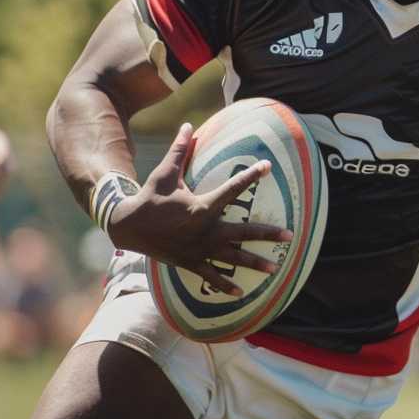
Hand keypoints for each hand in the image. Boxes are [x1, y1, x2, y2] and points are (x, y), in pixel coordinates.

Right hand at [107, 123, 292, 295]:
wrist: (128, 226)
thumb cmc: (150, 197)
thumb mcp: (165, 173)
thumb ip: (179, 150)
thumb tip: (188, 125)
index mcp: (201, 207)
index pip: (232, 189)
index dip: (251, 176)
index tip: (268, 167)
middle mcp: (204, 230)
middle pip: (242, 232)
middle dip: (267, 234)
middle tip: (289, 235)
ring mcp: (198, 249)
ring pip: (232, 258)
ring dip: (254, 263)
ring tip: (275, 269)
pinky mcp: (190, 262)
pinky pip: (210, 276)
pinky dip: (224, 285)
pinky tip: (241, 293)